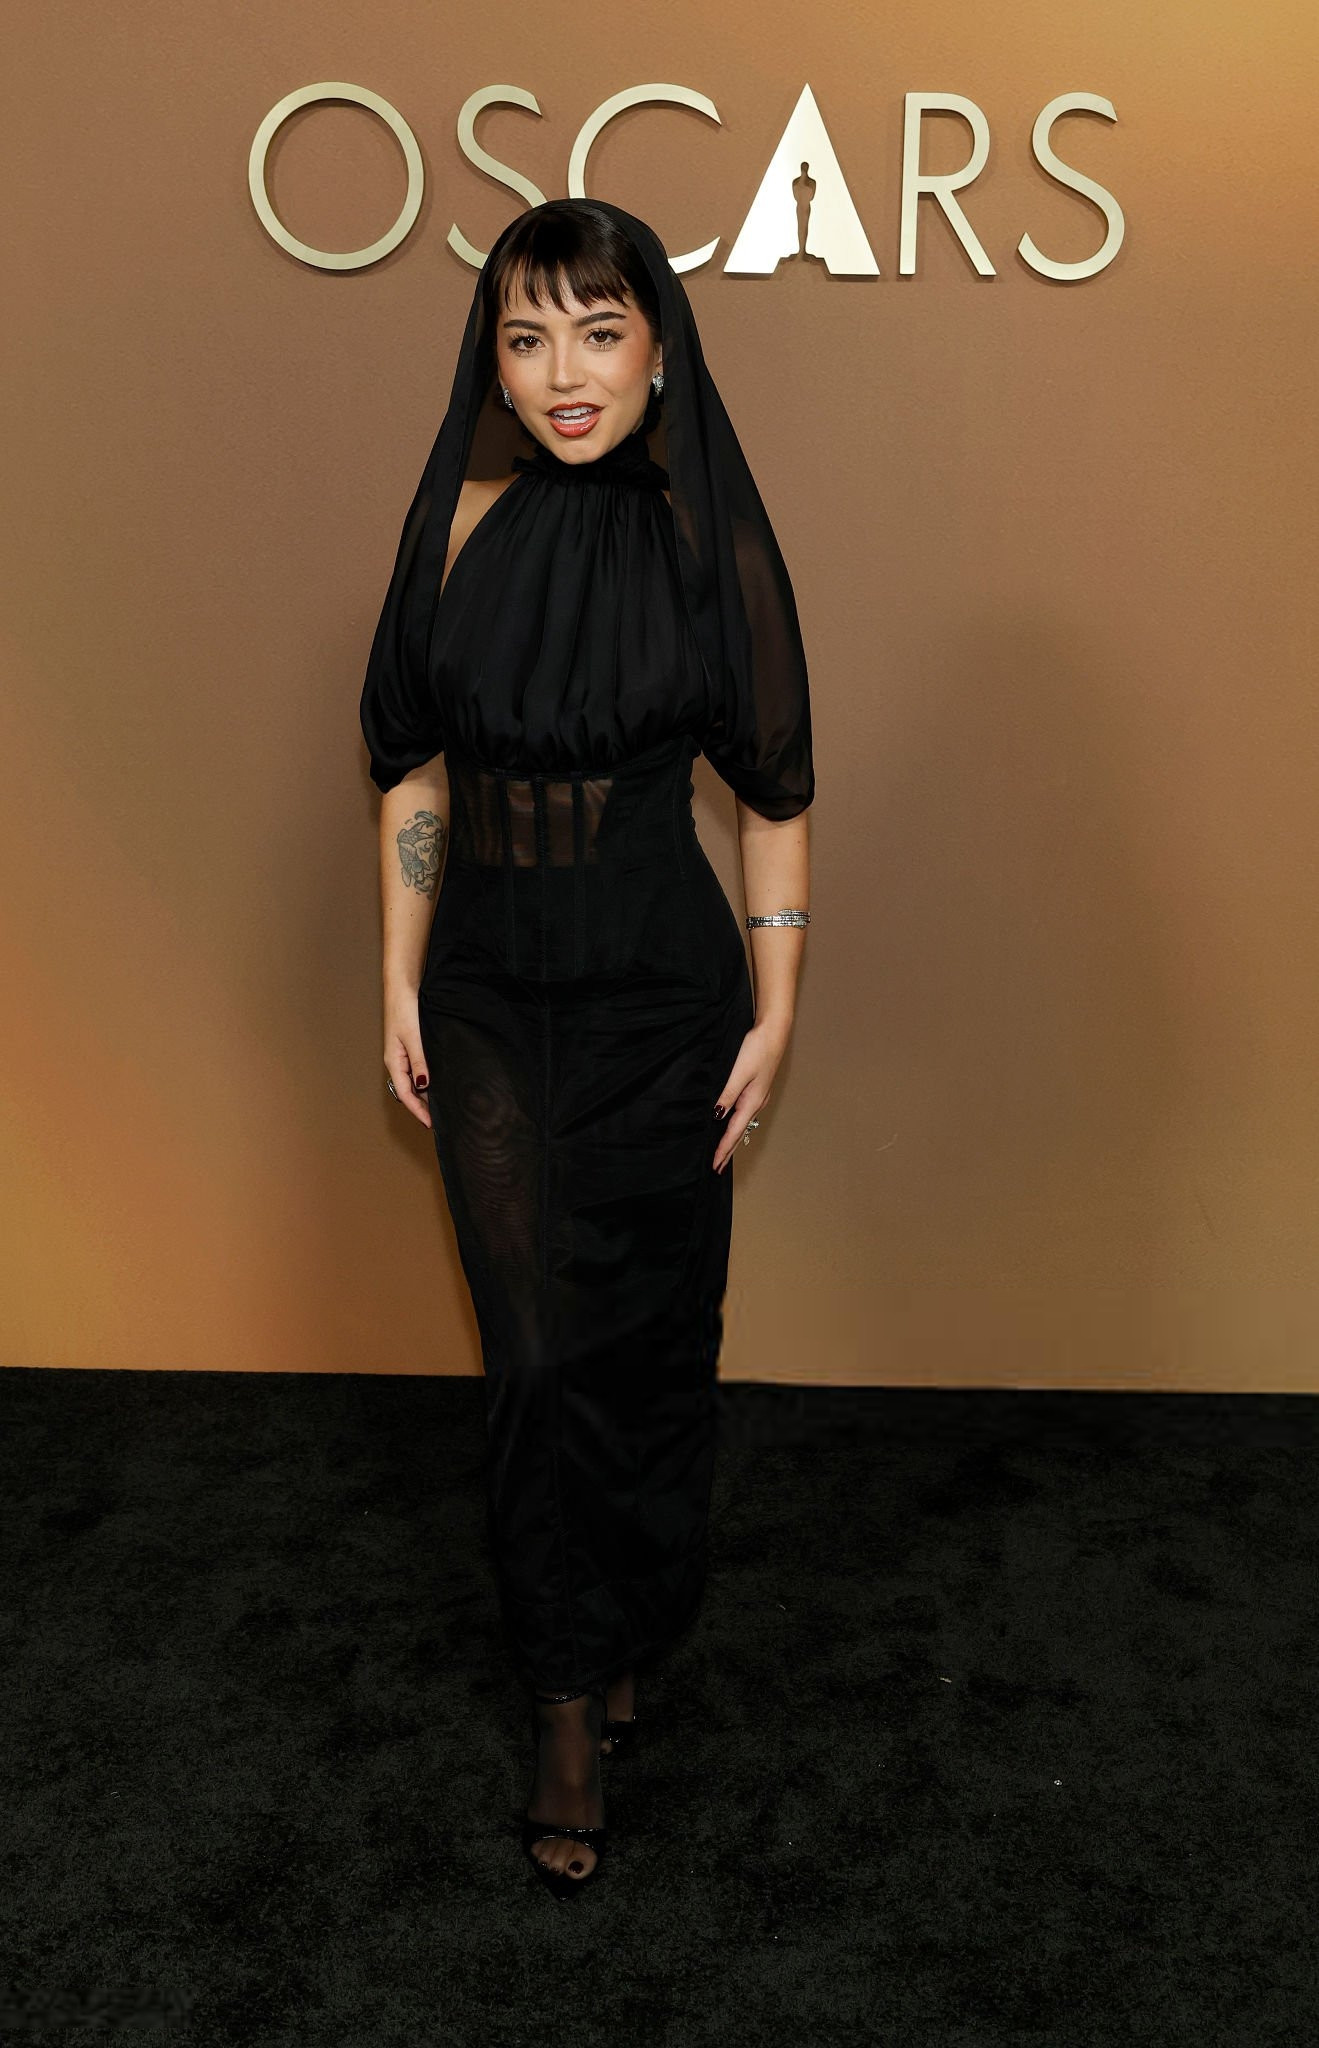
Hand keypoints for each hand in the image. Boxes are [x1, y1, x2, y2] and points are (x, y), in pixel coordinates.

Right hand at [383, 983, 431, 1129]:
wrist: (403, 986)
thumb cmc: (404, 1008)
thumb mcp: (414, 1037)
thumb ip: (419, 1061)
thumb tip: (424, 1085)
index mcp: (394, 1062)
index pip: (406, 1094)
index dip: (418, 1111)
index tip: (431, 1124)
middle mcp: (398, 1061)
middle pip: (409, 1091)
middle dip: (423, 1107)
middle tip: (440, 1119)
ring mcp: (404, 1055)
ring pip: (414, 1082)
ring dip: (426, 1095)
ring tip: (441, 1107)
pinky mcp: (411, 1047)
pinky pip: (418, 1071)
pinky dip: (427, 1081)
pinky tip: (438, 1083)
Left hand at [712, 1014, 791, 1171]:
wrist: (774, 1031)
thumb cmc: (758, 1049)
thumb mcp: (740, 1072)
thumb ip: (728, 1094)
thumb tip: (718, 1115)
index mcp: (752, 1101)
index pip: (734, 1132)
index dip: (724, 1149)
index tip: (715, 1165)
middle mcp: (756, 1103)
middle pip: (740, 1133)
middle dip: (729, 1151)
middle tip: (718, 1168)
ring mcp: (758, 1096)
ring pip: (743, 1124)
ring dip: (733, 1140)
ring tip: (724, 1152)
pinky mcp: (757, 1089)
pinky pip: (745, 1114)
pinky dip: (737, 1126)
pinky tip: (732, 1124)